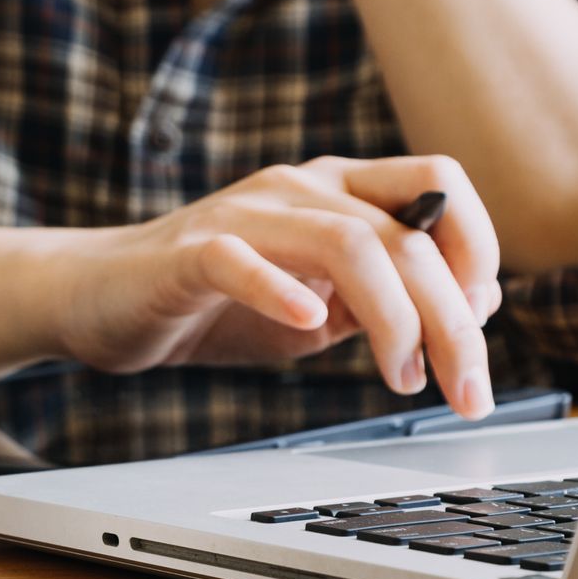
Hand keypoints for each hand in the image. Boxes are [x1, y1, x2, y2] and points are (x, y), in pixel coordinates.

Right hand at [53, 156, 502, 417]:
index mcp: (334, 191)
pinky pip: (240, 260)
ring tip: (402, 378)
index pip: (437, 188)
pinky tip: (306, 323)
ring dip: (394, 318)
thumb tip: (471, 307)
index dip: (477, 252)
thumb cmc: (210, 302)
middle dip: (453, 321)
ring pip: (347, 242)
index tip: (479, 326)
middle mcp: (296, 188)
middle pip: (405, 235)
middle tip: (464, 389)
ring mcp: (242, 215)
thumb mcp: (315, 305)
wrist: (98, 297)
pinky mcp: (187, 253)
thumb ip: (380, 300)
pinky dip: (281, 289)